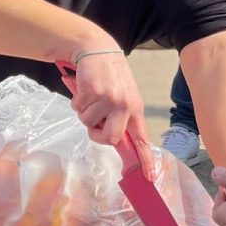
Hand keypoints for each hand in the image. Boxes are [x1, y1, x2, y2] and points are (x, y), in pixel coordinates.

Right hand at [64, 51, 154, 180]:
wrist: (96, 48)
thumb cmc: (109, 74)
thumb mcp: (123, 95)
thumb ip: (121, 116)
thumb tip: (114, 141)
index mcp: (135, 108)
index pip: (142, 139)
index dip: (145, 160)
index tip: (148, 177)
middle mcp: (125, 105)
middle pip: (110, 139)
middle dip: (97, 134)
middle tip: (94, 123)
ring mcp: (108, 98)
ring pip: (88, 123)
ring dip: (84, 111)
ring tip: (91, 95)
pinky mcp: (92, 91)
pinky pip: (77, 108)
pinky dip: (76, 100)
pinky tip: (84, 87)